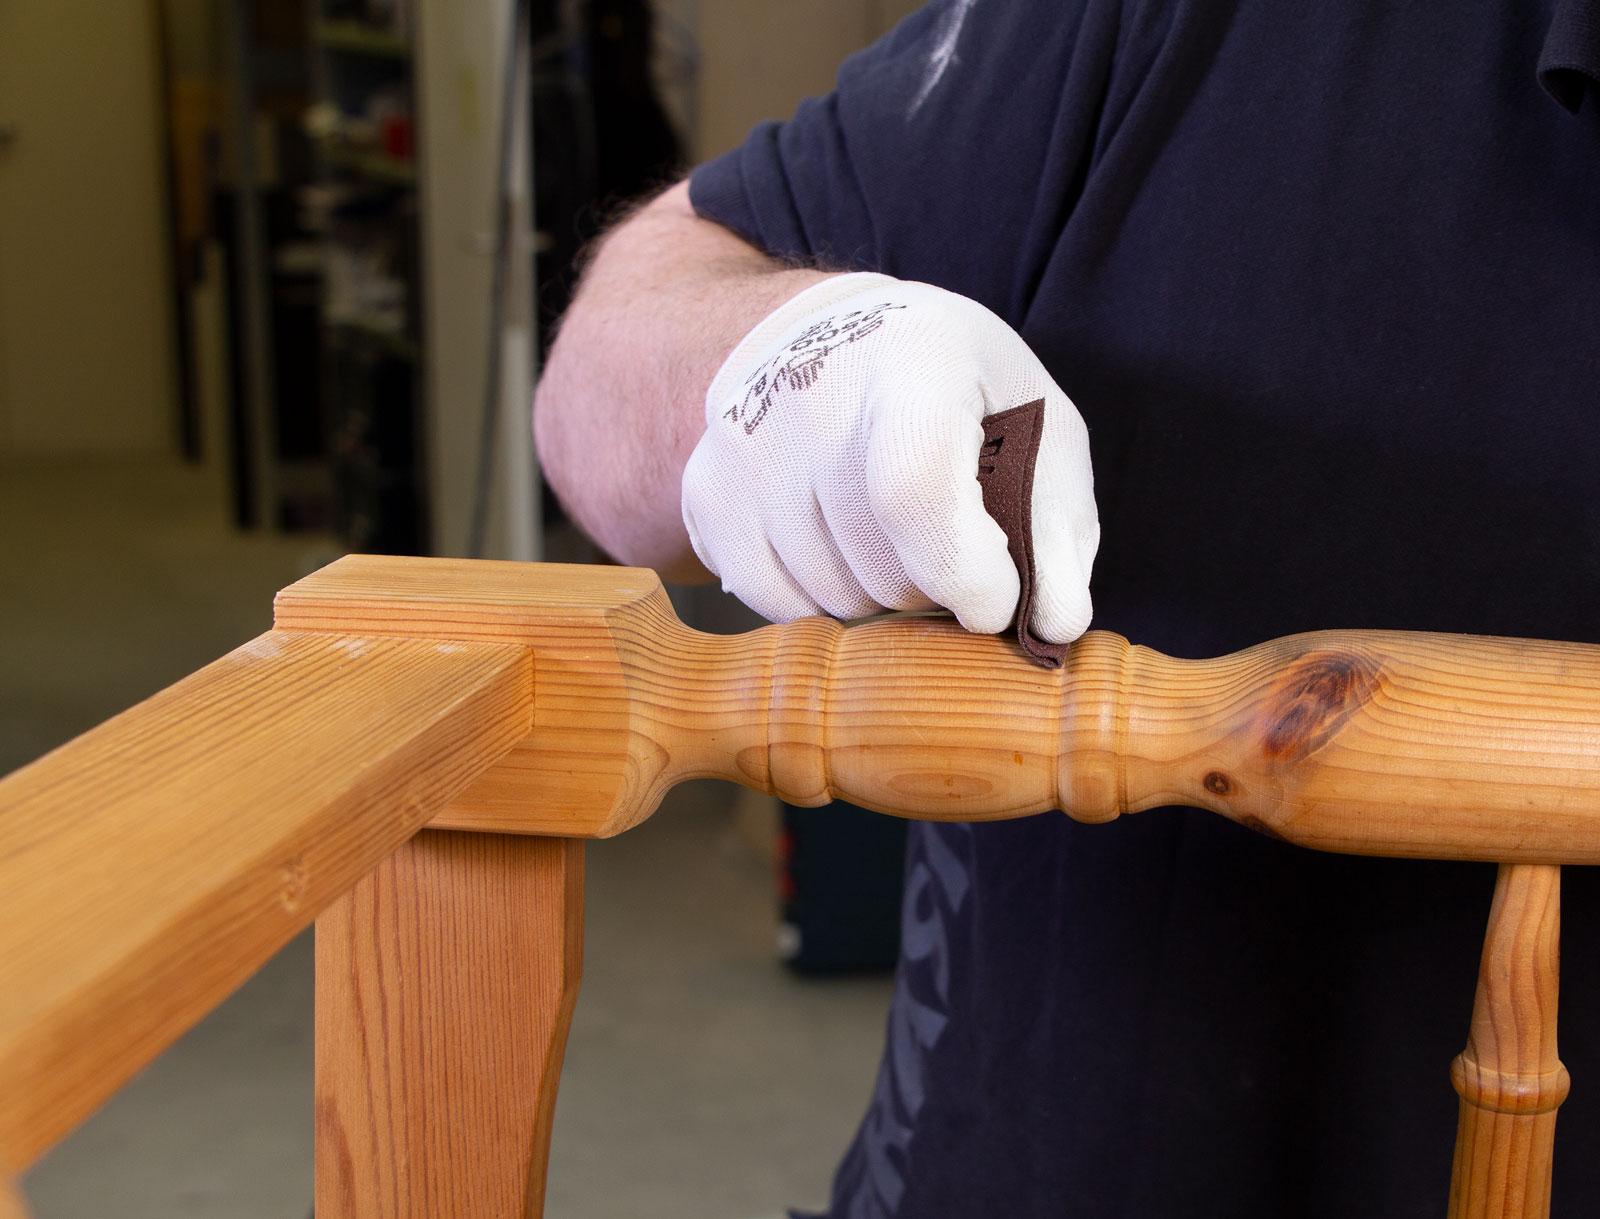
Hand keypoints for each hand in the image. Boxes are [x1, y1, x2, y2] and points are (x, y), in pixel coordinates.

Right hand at [681, 273, 1099, 640]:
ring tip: (892, 534)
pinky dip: (817, 603)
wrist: (832, 336)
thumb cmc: (955, 389)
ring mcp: (744, 444)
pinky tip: (841, 550)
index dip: (961, 570)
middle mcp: (809, 392)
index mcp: (912, 359)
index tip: (995, 604)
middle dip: (932, 587)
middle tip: (946, 541)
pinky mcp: (706, 488)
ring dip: (876, 596)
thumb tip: (1054, 624)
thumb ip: (1056, 525)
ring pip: (828, 597)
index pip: (913, 489)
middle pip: (878, 565)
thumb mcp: (1035, 424)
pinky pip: (769, 602)